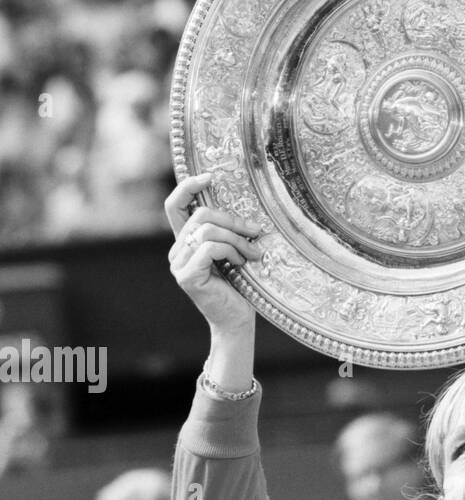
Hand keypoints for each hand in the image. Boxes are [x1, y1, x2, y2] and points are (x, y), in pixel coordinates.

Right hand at [165, 173, 263, 336]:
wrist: (237, 321)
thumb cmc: (240, 287)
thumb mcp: (234, 252)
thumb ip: (228, 232)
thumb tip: (246, 206)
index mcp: (185, 242)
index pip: (175, 205)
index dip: (188, 187)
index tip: (210, 177)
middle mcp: (176, 251)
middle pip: (200, 215)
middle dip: (232, 221)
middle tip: (254, 233)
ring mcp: (178, 265)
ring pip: (207, 231)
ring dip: (236, 240)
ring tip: (251, 255)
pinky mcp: (186, 276)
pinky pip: (209, 248)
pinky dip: (230, 252)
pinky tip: (241, 264)